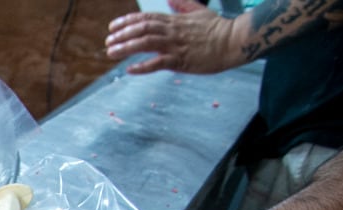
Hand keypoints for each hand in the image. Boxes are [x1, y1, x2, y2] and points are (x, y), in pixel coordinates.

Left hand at [105, 0, 244, 74]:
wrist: (234, 41)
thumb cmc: (218, 28)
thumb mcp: (199, 11)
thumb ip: (183, 5)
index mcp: (175, 20)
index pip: (146, 18)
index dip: (127, 21)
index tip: (112, 27)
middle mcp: (172, 31)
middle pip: (142, 29)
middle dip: (122, 34)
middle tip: (108, 42)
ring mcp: (176, 45)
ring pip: (146, 43)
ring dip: (127, 48)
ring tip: (111, 53)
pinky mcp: (181, 60)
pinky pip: (158, 63)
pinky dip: (143, 66)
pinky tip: (130, 69)